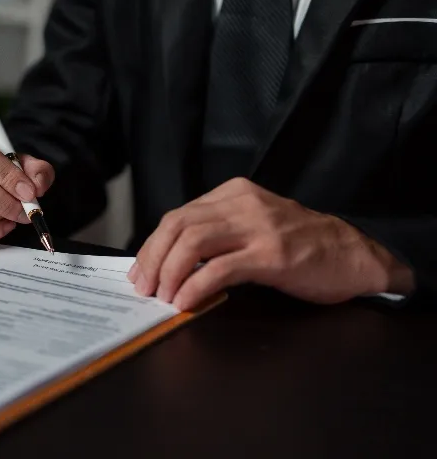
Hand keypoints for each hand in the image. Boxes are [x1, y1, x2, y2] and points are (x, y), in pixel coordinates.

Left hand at [128, 178, 414, 310]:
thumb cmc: (302, 245)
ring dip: (169, 273)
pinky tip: (186, 301)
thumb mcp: (254, 224)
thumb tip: (172, 260)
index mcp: (234, 194)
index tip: (141, 271)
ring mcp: (258, 228)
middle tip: (144, 287)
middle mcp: (243, 204)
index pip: (178, 216)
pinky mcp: (272, 254)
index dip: (153, 245)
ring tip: (162, 296)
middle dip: (153, 259)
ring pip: (193, 243)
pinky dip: (195, 286)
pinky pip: (219, 268)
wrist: (355, 255)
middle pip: (178, 226)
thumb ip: (218, 232)